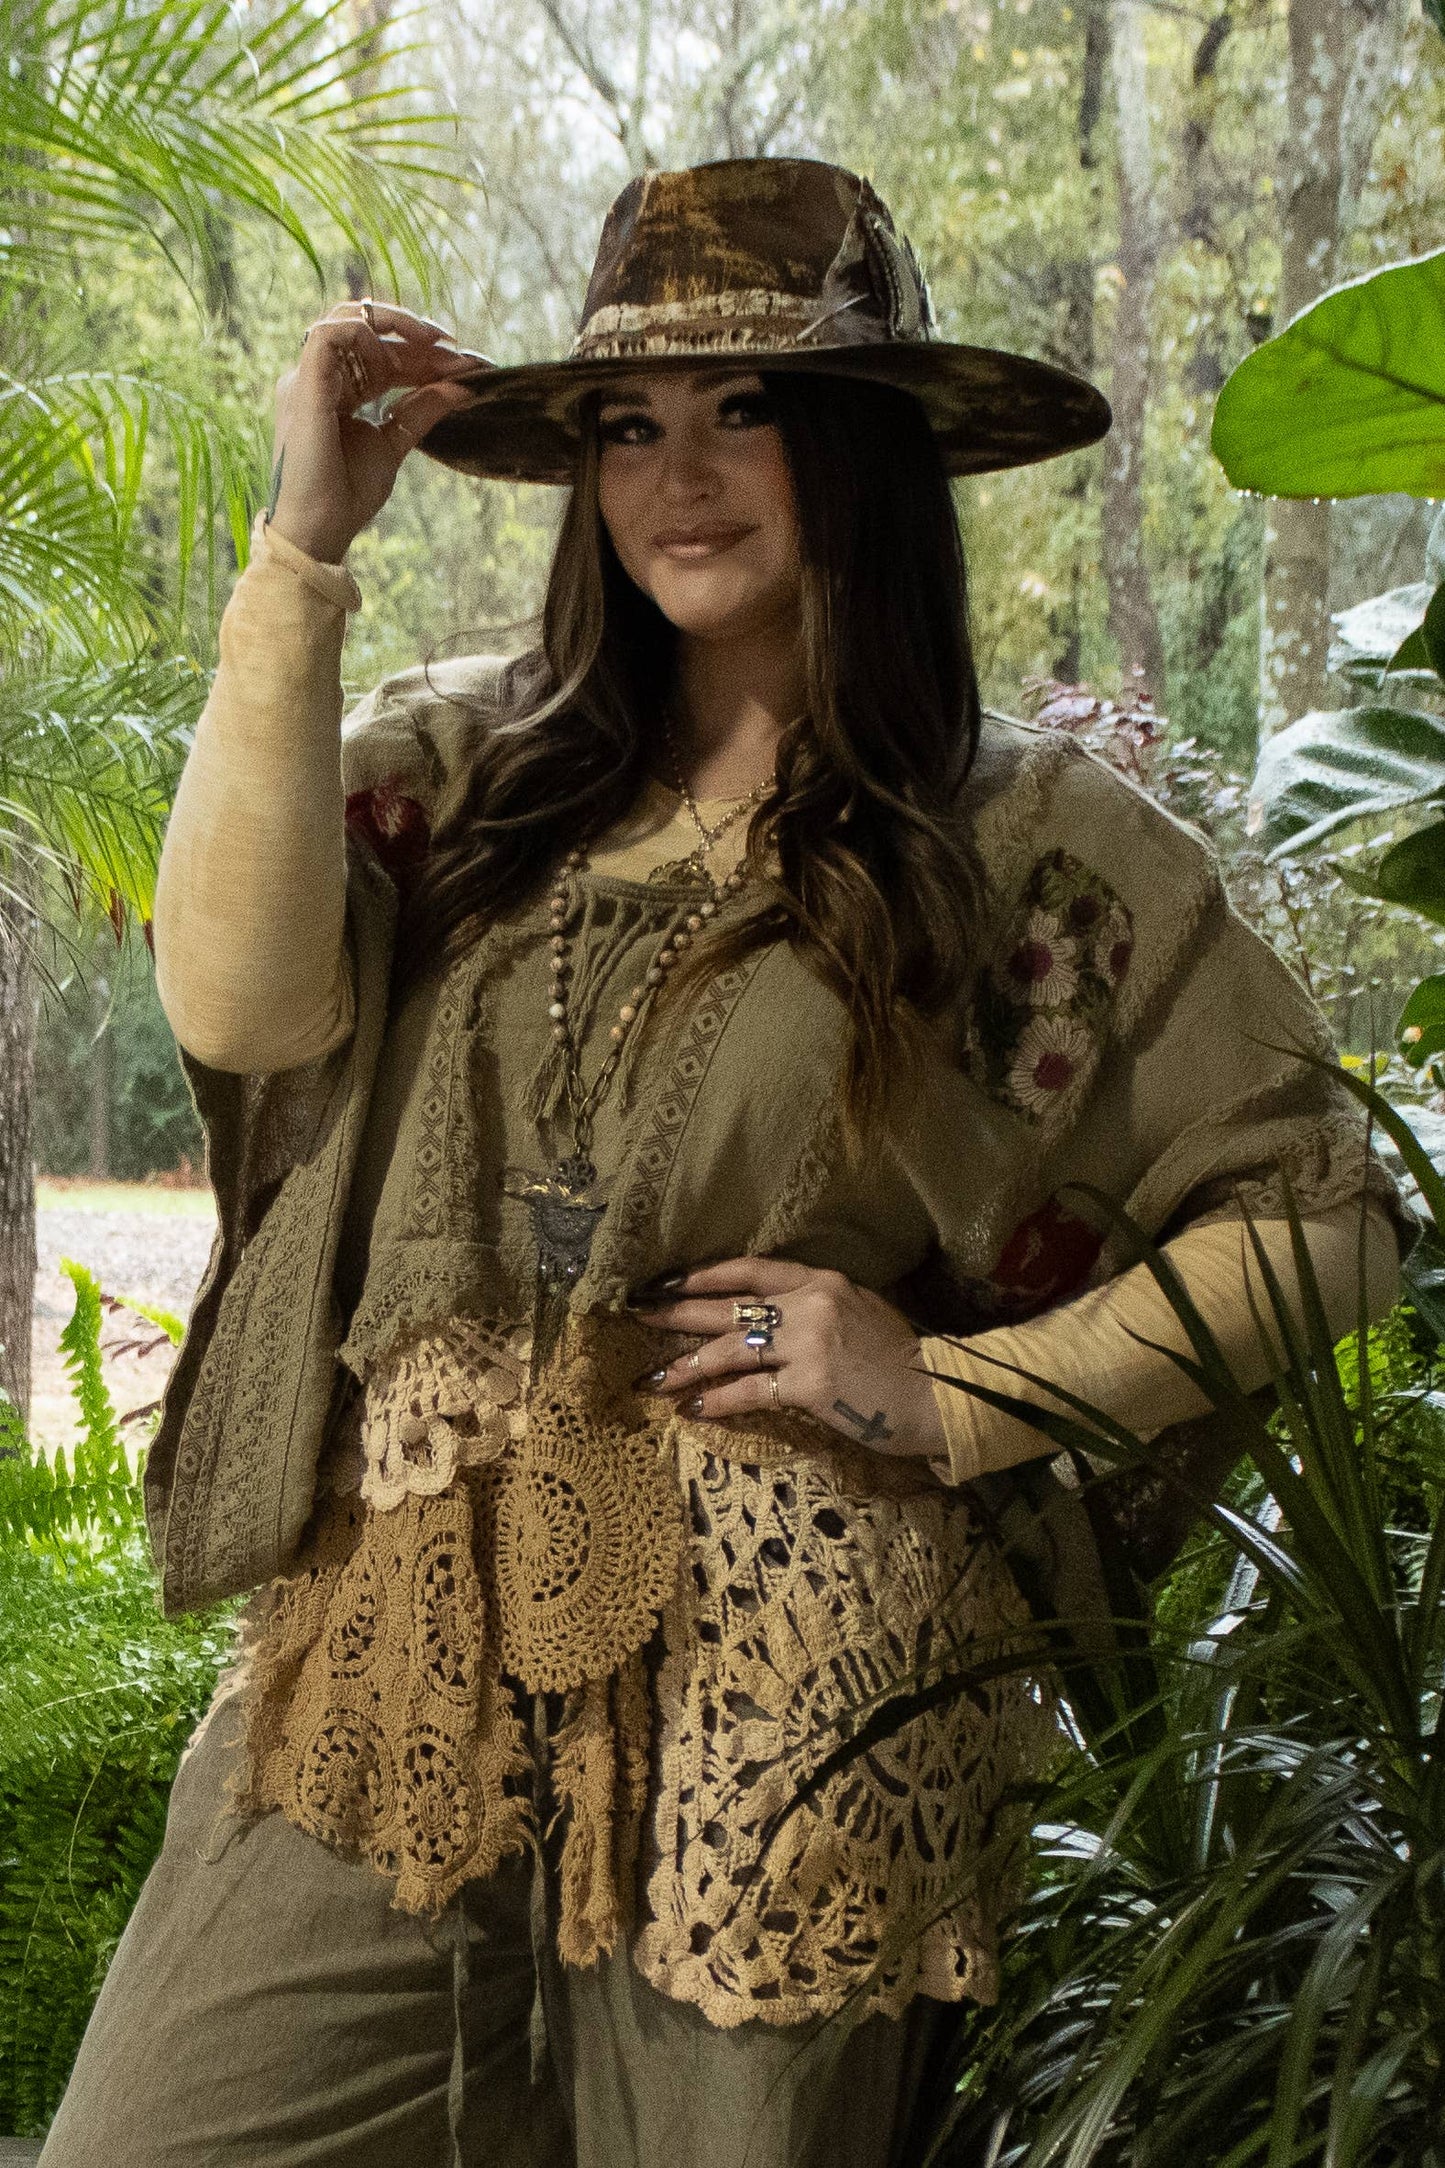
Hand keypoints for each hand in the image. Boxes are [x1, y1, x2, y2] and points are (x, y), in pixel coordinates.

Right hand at [267, 299, 483, 564]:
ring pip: (347, 317)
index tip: (464, 364)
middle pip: (367, 330)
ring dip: (396, 326)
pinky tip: (402, 356)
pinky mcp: (304, 384)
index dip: (422, 354)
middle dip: (415, 335)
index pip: (380, 354)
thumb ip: (422, 410)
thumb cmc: (346, 495)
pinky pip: (330, 333)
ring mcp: (308, 378)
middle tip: (455, 350)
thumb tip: (462, 387)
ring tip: (435, 346)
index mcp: (336, 391)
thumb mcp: (395, 443)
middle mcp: (319, 378)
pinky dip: (368, 334)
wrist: (320, 529)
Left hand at [628, 1256, 946, 1459]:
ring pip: (729, 1350)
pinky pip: (750, 1391)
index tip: (666, 1282)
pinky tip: (694, 1410)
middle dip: (675, 1312)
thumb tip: (769, 1313)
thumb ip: (816, 1305)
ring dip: (686, 1365)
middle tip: (637, 1315)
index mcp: (821, 1281)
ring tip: (654, 1379)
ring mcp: (809, 1343)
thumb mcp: (859, 1310)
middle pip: (727, 1307)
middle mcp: (809, 1304)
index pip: (749, 1268)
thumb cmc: (899, 1357)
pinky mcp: (810, 1384)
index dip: (703, 1275)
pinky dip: (718, 1402)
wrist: (938, 1392)